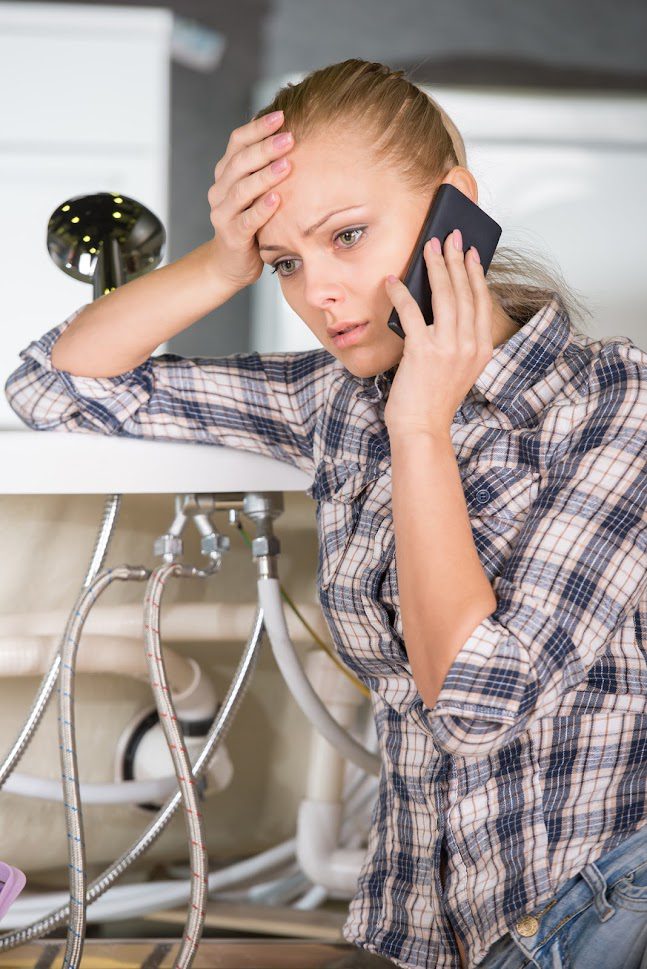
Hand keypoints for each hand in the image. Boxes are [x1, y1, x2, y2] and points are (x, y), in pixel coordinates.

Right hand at [207, 110, 294, 289]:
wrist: (231, 263)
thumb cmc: (252, 223)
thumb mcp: (256, 192)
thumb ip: (265, 168)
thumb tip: (294, 134)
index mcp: (226, 173)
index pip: (237, 142)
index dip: (257, 128)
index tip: (282, 116)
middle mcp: (220, 190)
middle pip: (240, 162)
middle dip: (265, 148)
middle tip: (289, 137)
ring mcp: (223, 213)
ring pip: (241, 190)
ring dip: (265, 176)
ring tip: (287, 164)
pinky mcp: (232, 236)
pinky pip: (247, 220)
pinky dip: (262, 209)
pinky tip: (277, 199)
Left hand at [383, 229, 493, 436]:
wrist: (422, 429)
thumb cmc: (433, 399)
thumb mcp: (457, 367)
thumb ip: (456, 338)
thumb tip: (439, 302)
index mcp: (482, 349)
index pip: (482, 302)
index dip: (475, 274)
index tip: (471, 253)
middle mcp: (470, 345)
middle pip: (465, 292)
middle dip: (456, 260)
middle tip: (450, 237)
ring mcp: (448, 347)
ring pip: (445, 295)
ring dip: (436, 266)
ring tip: (430, 246)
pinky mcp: (423, 351)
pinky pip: (412, 312)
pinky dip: (401, 293)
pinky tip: (394, 280)